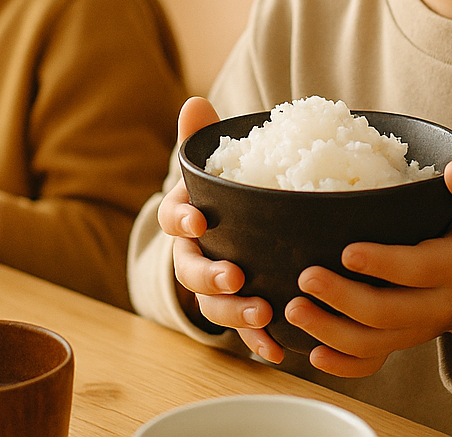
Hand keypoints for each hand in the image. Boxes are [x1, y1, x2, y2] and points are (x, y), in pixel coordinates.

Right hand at [159, 98, 281, 360]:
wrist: (232, 230)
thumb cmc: (223, 195)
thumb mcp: (215, 165)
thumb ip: (204, 139)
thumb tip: (196, 102)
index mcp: (188, 218)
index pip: (174, 218)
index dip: (183, 219)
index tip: (199, 220)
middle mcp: (195, 255)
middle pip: (191, 271)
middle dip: (211, 277)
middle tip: (236, 277)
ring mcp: (215, 286)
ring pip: (214, 306)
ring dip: (236, 313)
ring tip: (263, 313)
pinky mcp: (239, 308)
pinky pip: (243, 330)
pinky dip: (257, 341)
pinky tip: (277, 349)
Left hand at [286, 158, 451, 378]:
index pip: (420, 270)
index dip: (384, 264)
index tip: (347, 252)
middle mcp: (437, 306)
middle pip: (388, 313)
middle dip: (344, 299)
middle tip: (306, 278)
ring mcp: (417, 331)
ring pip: (373, 344)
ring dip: (330, 332)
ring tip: (294, 309)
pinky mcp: (401, 343)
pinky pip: (371, 364)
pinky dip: (341, 365)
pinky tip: (312, 354)